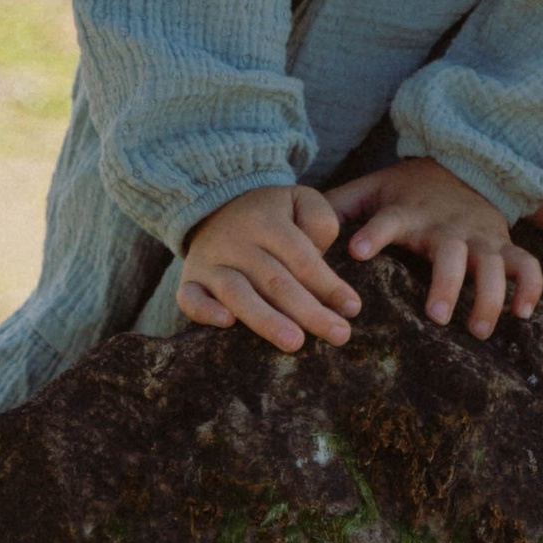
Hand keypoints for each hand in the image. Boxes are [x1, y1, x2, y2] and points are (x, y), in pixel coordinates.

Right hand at [177, 185, 362, 350]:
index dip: (329, 285)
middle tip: (339, 335)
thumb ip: (319, 219)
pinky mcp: (190, 280)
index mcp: (267, 221)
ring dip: (266, 319)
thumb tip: (321, 255)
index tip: (352, 309)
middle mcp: (236, 241)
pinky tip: (226, 324)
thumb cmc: (269, 212)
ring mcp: (210, 262)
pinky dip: (205, 312)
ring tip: (295, 342)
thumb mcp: (299, 199)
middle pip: (275, 281)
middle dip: (309, 311)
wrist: (213, 203)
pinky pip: (190, 298)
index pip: (302, 258)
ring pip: (237, 293)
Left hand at [324, 158, 542, 338]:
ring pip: (492, 264)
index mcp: (408, 213)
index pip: (387, 220)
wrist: (461, 164)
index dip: (373, 234)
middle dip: (445, 283)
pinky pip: (526, 264)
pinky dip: (530, 286)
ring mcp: (478, 236)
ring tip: (477, 330)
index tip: (357, 252)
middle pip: (450, 253)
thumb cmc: (407, 190)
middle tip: (435, 317)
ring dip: (487, 296)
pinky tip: (523, 313)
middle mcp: (445, 226)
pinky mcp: (503, 243)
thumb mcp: (372, 189)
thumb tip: (296, 229)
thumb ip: (337, 207)